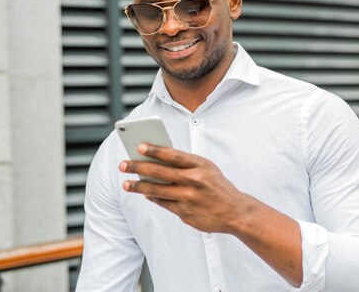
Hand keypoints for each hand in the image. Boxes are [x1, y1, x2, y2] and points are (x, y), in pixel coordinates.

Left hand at [119, 143, 246, 233]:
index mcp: (200, 165)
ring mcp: (188, 197)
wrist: (235, 211)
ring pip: (157, 190)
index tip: (139, 146)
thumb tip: (158, 160)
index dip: (155, 150)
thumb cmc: (217, 186)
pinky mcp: (184, 212)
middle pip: (160, 172)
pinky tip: (145, 193)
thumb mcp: (207, 168)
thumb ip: (186, 163)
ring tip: (126, 183)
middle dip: (138, 167)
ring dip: (139, 186)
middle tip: (123, 164)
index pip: (173, 155)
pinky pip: (163, 203)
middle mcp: (193, 180)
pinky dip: (152, 197)